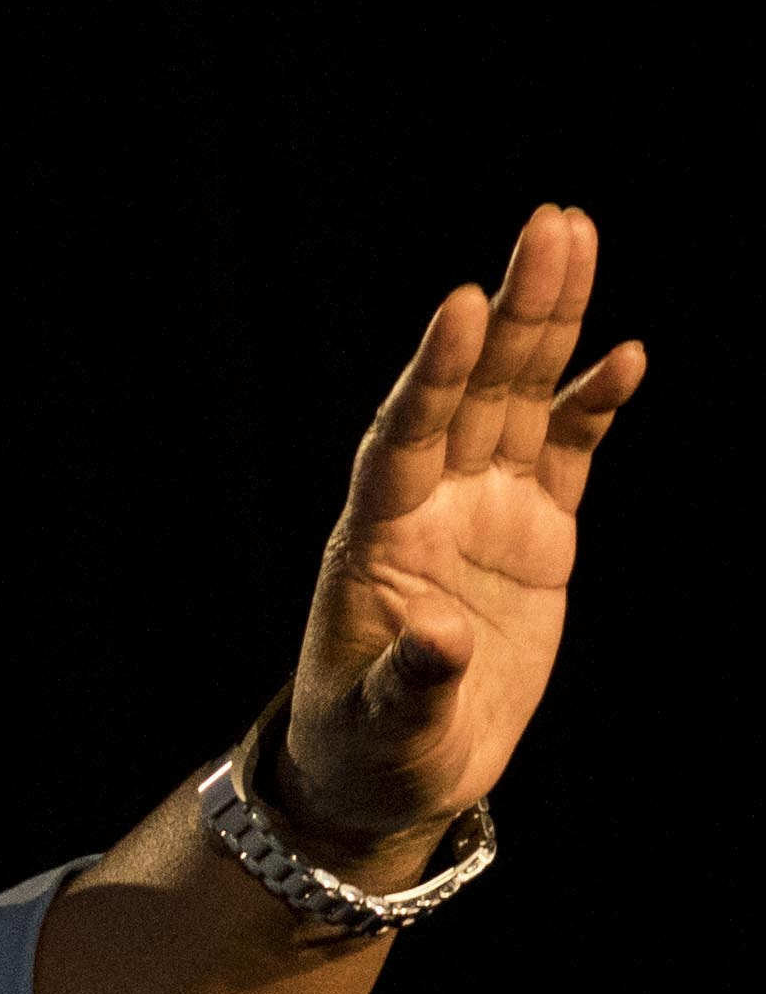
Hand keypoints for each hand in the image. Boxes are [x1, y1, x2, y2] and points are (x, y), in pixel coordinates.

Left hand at [277, 203, 643, 855]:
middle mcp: (428, 505)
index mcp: (377, 538)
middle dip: (512, 312)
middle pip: (473, 392)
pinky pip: (565, 454)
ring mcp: (482, 512)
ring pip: (520, 401)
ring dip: (550, 326)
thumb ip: (412, 683)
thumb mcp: (385, 728)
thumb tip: (445, 640)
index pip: (405, 437)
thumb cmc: (368, 748)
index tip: (460, 304)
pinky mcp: (533, 535)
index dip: (436, 374)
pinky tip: (624, 355)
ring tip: (574, 237)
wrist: (392, 769)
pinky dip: (592, 406)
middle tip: (550, 224)